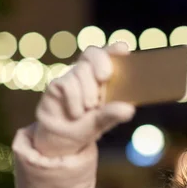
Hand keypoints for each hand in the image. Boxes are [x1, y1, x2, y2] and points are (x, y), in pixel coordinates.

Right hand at [33, 42, 135, 156]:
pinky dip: (75, 100)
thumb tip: (129, 109)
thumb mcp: (105, 120)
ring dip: (88, 92)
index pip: (109, 54)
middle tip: (104, 77)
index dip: (114, 49)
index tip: (123, 49)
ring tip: (89, 108)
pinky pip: (68, 84)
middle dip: (101, 62)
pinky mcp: (57, 84)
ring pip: (81, 70)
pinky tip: (76, 113)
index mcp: (104, 76)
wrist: (65, 138)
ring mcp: (72, 76)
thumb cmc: (89, 124)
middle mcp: (88, 72)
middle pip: (92, 53)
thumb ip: (114, 113)